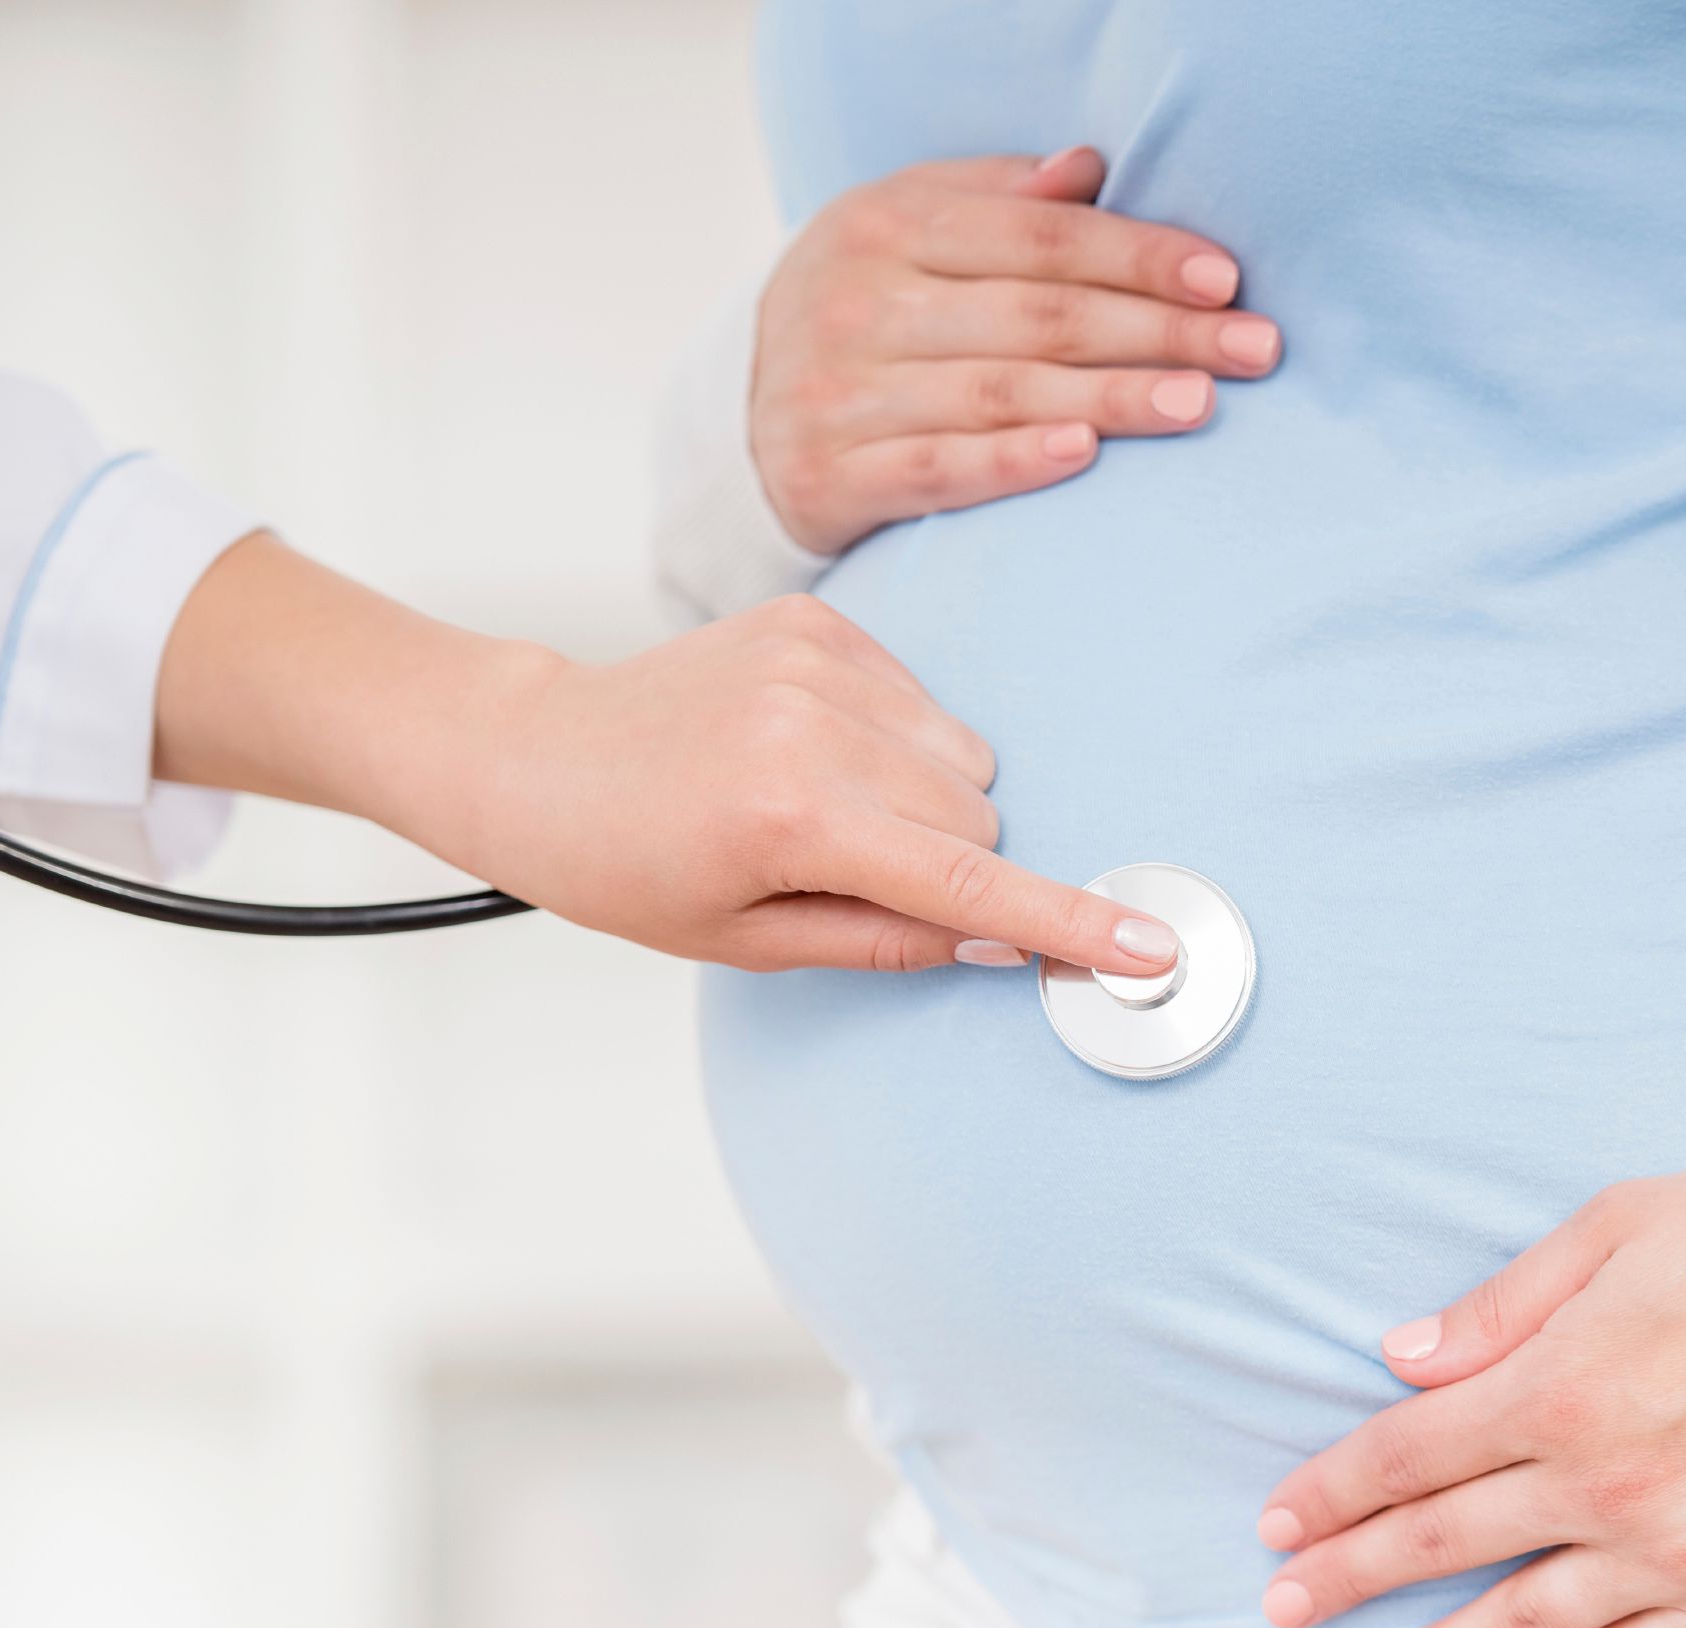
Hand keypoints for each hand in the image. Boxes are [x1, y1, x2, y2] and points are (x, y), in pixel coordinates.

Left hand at [156, 540, 1179, 976]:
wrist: (538, 755)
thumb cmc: (625, 866)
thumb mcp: (741, 944)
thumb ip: (882, 942)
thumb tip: (997, 942)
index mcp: (789, 816)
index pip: (966, 881)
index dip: (1066, 922)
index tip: (1147, 949)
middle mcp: (813, 725)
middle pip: (978, 817)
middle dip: (945, 862)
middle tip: (841, 872)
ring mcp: (819, 660)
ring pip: (963, 760)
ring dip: (923, 799)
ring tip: (817, 806)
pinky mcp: (820, 620)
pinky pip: (925, 703)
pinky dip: (893, 743)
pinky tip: (808, 751)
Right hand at [753, 145, 1282, 555]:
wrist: (736, 422)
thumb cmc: (862, 314)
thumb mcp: (906, 229)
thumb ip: (996, 199)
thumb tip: (1092, 167)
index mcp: (887, 222)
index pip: (1038, 236)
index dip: (1138, 254)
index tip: (1226, 278)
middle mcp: (859, 301)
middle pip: (1035, 314)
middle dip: (1156, 330)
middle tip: (1252, 349)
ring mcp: (839, 391)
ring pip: (997, 391)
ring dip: (1109, 398)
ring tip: (1199, 404)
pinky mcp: (829, 475)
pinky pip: (936, 469)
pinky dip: (1012, 461)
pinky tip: (1084, 453)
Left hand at [1254, 1161, 1685, 1627]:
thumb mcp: (1617, 1226)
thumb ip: (1501, 1305)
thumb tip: (1404, 1358)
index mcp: (1560, 1385)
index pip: (1407, 1454)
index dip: (1332, 1492)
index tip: (1279, 1523)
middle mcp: (1604, 1483)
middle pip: (1442, 1543)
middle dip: (1350, 1579)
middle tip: (1284, 1608)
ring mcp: (1678, 1554)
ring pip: (1524, 1622)